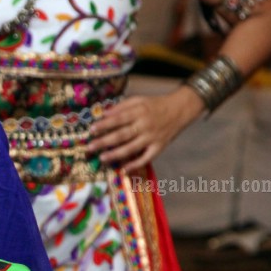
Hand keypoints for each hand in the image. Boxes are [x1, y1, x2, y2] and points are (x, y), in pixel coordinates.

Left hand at [88, 88, 203, 170]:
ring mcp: (152, 137)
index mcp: (139, 111)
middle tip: (90, 148)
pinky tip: (124, 170)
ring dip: (116, 154)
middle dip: (104, 142)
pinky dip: (135, 165)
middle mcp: (145, 125)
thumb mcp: (139, 100)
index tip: (91, 130)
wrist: (180, 109)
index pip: (118, 119)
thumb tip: (104, 114)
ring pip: (132, 148)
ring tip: (102, 158)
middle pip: (122, 135)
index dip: (104, 125)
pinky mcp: (159, 147)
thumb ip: (122, 107)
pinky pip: (146, 158)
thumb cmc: (155, 105)